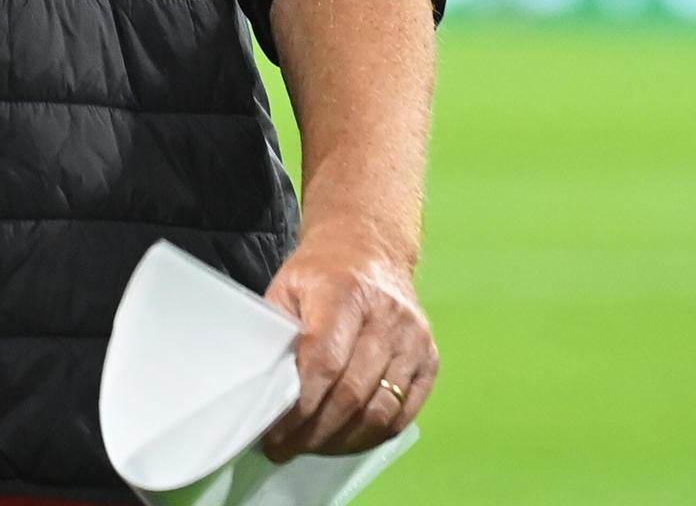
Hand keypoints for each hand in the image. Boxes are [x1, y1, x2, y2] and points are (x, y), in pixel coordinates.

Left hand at [255, 223, 436, 460]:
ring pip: (379, 410)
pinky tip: (346, 438)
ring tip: (312, 445)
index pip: (323, 362)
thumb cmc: (322, 272)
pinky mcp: (430, 357)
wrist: (370, 248)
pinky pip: (404, 413)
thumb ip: (277, 335)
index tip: (276, 431)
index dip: (299, 406)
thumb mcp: (287, 288)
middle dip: (314, 431)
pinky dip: (373, 434)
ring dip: (342, 439)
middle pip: (351, 393)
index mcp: (345, 293)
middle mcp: (387, 316)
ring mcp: (413, 339)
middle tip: (286, 447)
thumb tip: (265, 392)